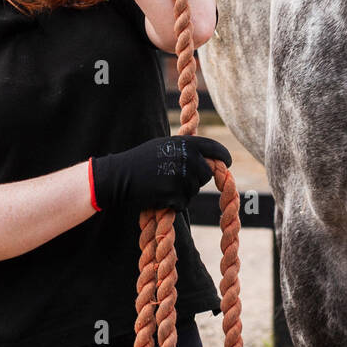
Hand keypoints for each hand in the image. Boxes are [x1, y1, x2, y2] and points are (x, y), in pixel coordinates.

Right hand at [90, 135, 232, 215]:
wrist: (120, 176)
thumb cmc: (141, 160)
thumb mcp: (166, 146)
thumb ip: (187, 149)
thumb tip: (210, 159)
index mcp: (186, 143)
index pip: (215, 149)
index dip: (224, 157)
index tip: (227, 163)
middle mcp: (187, 158)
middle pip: (206, 174)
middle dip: (196, 179)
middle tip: (176, 178)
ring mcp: (182, 177)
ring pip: (194, 190)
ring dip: (183, 192)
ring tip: (163, 184)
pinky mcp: (175, 194)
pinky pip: (183, 203)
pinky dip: (174, 203)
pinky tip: (160, 195)